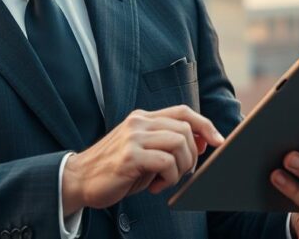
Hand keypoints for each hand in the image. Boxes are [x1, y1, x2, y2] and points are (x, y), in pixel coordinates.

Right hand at [62, 105, 224, 211]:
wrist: (79, 180)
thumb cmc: (115, 170)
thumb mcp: (143, 152)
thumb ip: (167, 143)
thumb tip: (201, 142)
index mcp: (142, 118)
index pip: (183, 112)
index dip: (205, 124)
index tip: (218, 141)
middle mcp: (139, 122)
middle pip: (185, 129)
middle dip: (192, 156)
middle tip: (181, 173)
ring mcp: (133, 137)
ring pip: (179, 143)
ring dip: (181, 168)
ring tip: (166, 180)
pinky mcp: (130, 156)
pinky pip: (166, 162)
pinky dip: (169, 178)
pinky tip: (155, 186)